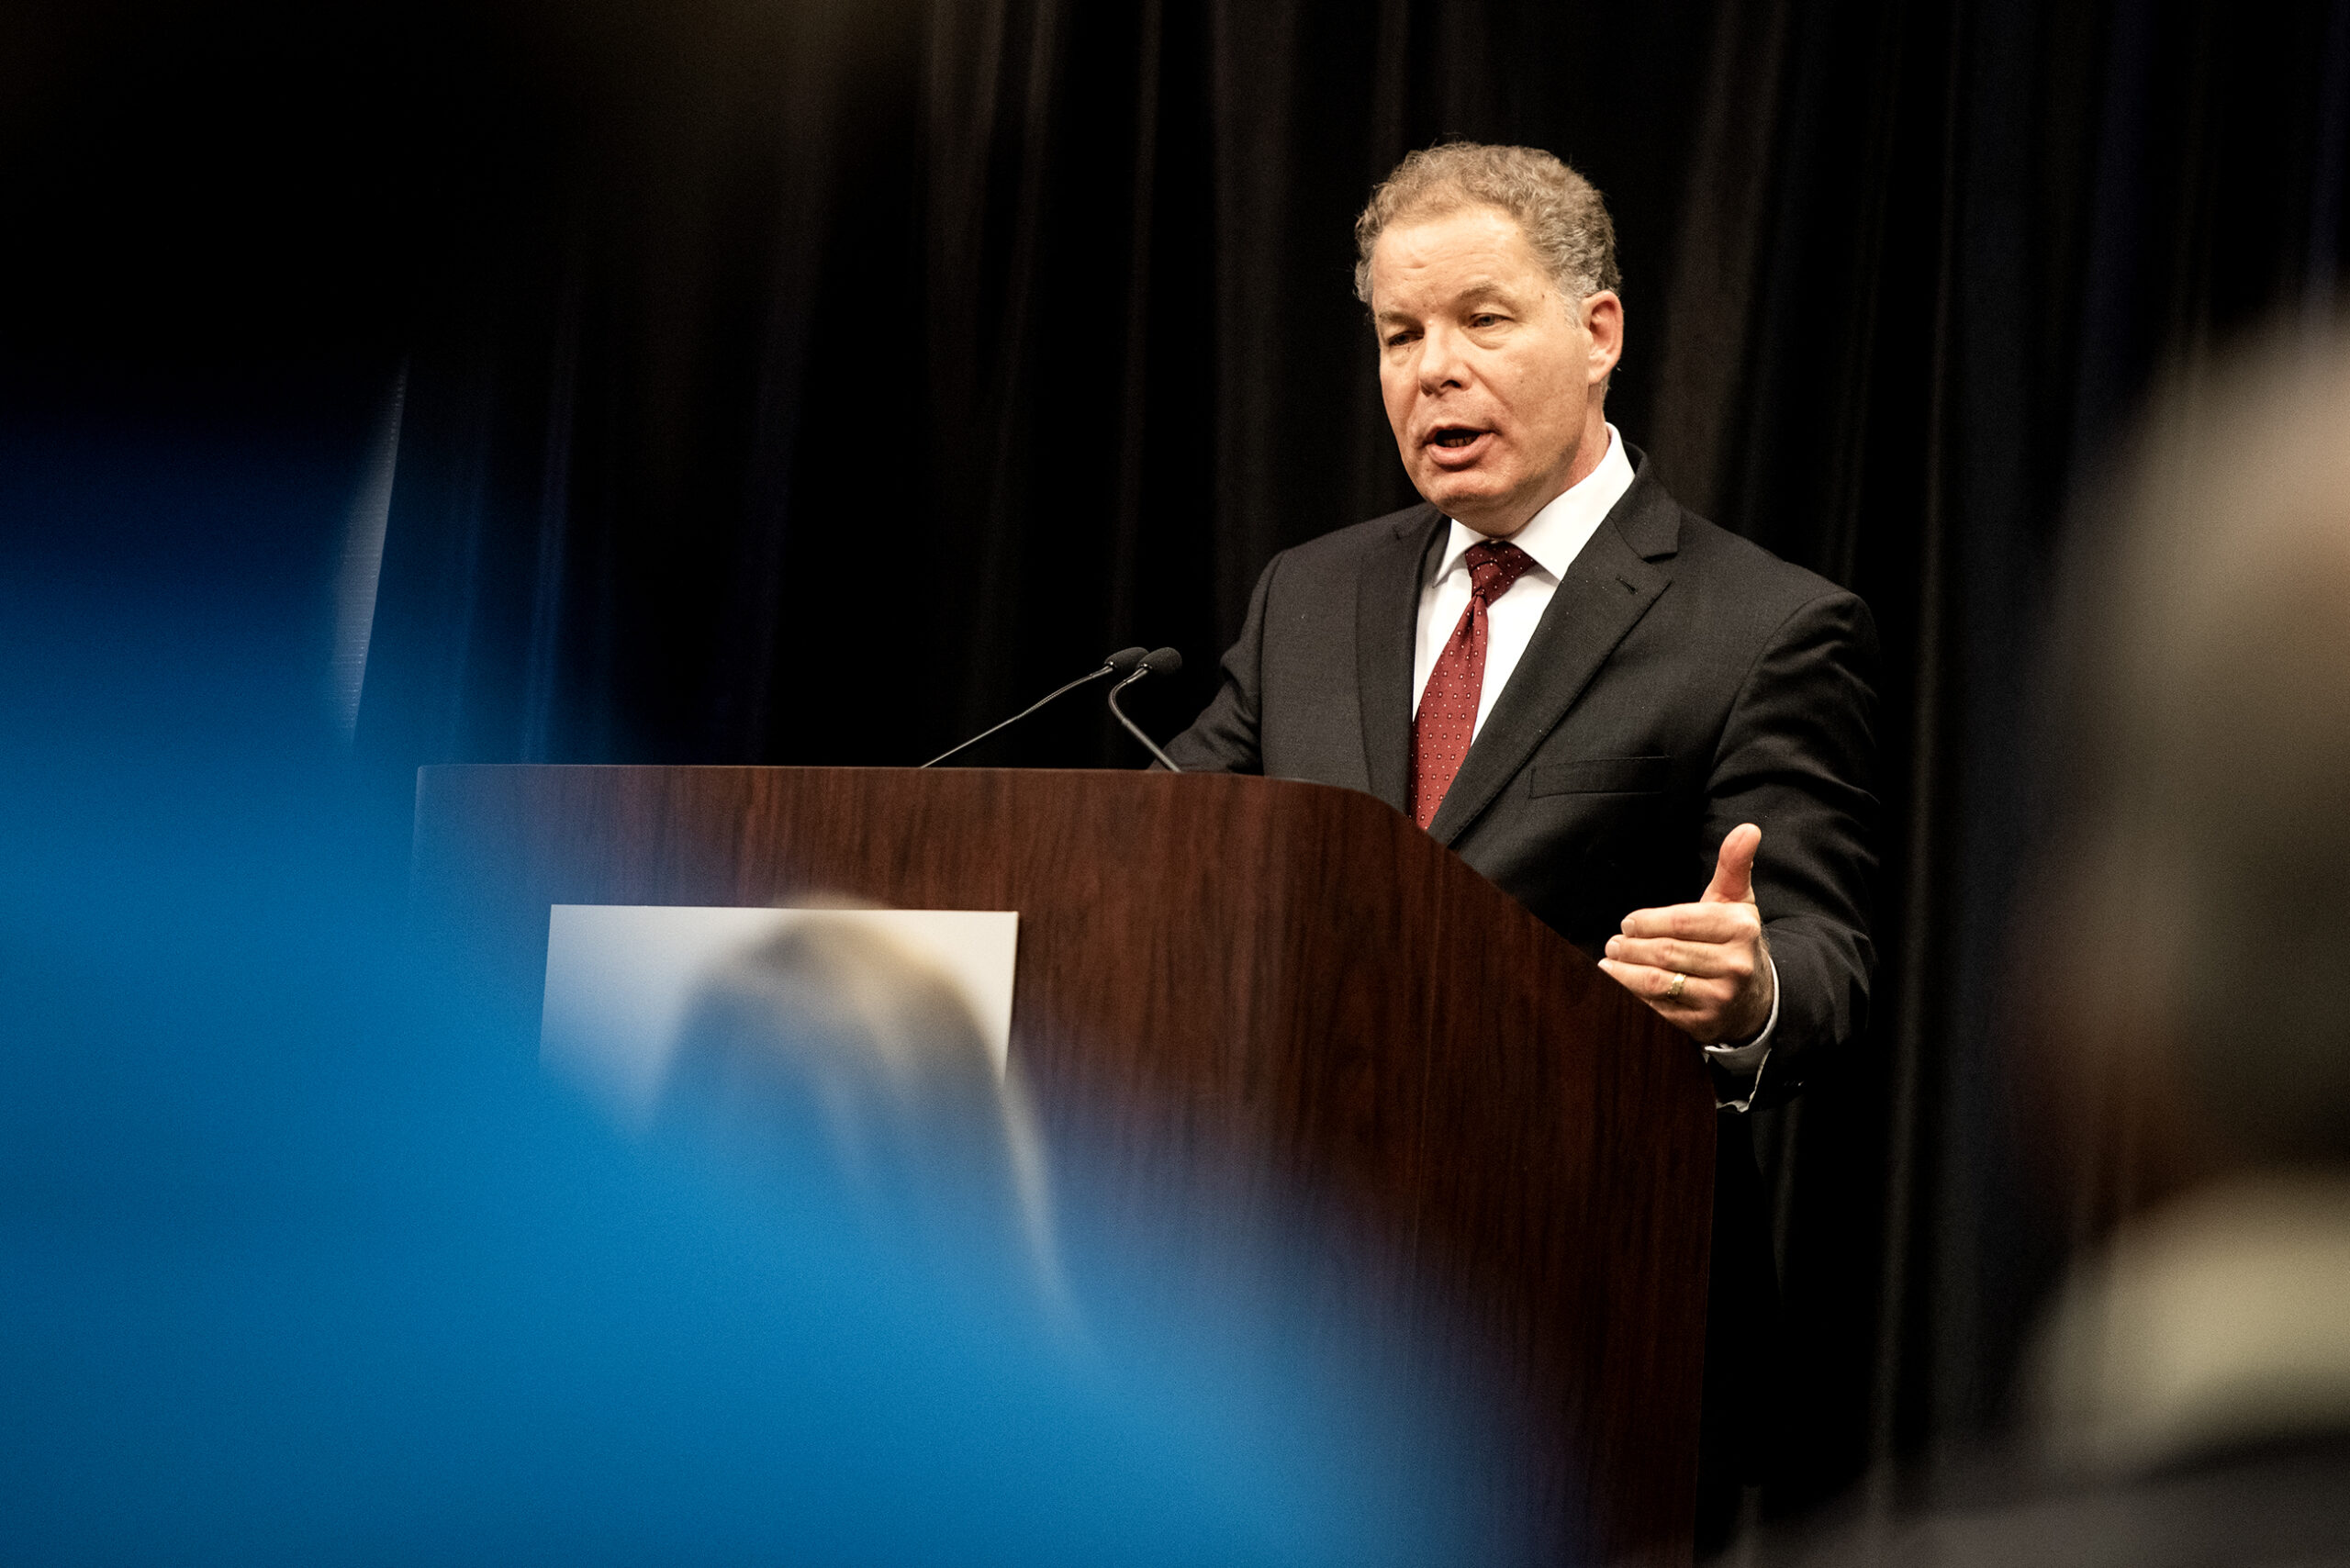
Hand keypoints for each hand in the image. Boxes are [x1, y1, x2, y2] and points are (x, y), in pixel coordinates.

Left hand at [1598, 823, 1774, 1044]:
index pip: (1682, 922)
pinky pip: (1657, 1010)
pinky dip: (1632, 998)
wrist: (1754, 998)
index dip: (1648, 922)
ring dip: (1625, 973)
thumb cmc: (1734, 940)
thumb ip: (1734, 865)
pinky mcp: (1702, 1024)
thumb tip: (1748, 829)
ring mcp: (1719, 998)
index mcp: (1741, 929)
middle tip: (1613, 944)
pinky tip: (1618, 986)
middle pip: (1666, 952)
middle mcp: (1734, 965)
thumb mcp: (1738, 901)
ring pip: (1658, 983)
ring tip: (1609, 963)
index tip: (1627, 922)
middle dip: (1631, 947)